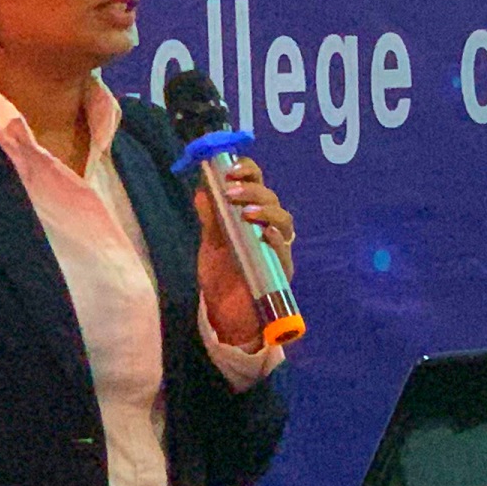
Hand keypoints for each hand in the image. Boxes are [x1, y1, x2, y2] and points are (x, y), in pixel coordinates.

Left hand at [195, 156, 294, 347]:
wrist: (225, 317)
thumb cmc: (221, 277)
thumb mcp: (210, 245)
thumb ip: (210, 219)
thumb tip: (201, 189)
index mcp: (251, 217)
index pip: (257, 186)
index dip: (248, 173)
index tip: (230, 169)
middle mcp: (269, 229)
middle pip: (271, 199)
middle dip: (253, 190)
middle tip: (231, 192)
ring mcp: (277, 250)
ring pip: (284, 221)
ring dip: (266, 212)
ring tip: (246, 213)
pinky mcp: (281, 272)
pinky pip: (285, 252)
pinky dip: (277, 240)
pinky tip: (265, 235)